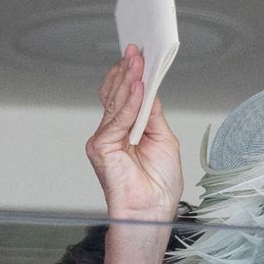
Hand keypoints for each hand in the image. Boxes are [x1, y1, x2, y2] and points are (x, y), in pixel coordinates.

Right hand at [86, 45, 182, 221]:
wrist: (151, 212)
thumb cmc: (157, 185)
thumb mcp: (163, 139)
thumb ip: (151, 114)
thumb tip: (149, 88)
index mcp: (126, 131)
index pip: (124, 97)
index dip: (131, 76)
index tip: (140, 55)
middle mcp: (112, 133)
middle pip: (117, 95)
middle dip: (128, 71)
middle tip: (137, 51)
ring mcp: (104, 139)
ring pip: (116, 102)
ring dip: (128, 80)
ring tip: (138, 61)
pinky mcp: (100, 147)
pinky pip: (117, 118)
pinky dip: (128, 102)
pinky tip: (138, 86)